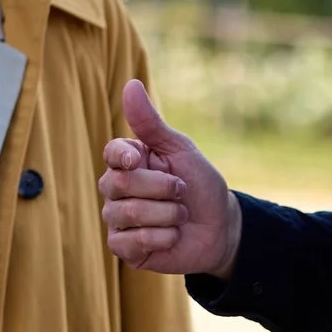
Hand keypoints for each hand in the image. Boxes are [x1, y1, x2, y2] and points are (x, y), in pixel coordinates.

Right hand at [97, 80, 240, 279]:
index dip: (124, 158)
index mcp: (128, 161)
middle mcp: (116, 189)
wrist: (220, 227)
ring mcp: (117, 219)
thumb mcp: (180, 150)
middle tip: (181, 191)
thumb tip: (130, 84)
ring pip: (130, 214)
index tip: (140, 160)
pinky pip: (133, 241)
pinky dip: (163, 238)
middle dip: (163, 189)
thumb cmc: (200, 185)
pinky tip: (172, 236)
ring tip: (179, 215)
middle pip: (121, 184)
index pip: (112, 154)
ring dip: (168, 215)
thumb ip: (150, 123)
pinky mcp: (123, 247)